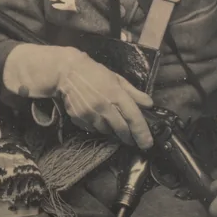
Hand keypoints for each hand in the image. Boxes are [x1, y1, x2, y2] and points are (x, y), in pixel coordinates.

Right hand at [2, 44, 152, 149]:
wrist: (66, 72)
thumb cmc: (94, 73)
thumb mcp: (117, 79)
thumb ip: (134, 93)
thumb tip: (149, 104)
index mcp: (116, 94)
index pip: (133, 117)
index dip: (142, 133)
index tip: (147, 144)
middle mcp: (104, 106)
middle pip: (121, 129)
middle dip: (129, 137)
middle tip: (132, 140)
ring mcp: (90, 113)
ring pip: (106, 131)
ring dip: (112, 131)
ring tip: (112, 123)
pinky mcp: (79, 118)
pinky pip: (92, 129)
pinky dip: (97, 127)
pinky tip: (97, 118)